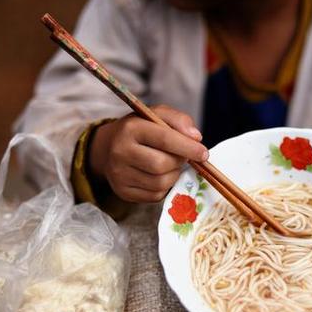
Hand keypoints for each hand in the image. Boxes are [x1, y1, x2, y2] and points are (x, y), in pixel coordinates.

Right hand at [89, 105, 207, 202]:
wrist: (107, 148)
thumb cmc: (139, 129)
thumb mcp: (156, 115)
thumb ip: (178, 120)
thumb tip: (196, 138)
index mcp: (130, 128)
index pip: (164, 138)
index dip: (188, 147)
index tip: (204, 153)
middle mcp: (121, 151)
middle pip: (161, 164)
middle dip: (179, 162)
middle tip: (183, 157)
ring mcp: (119, 174)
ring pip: (160, 183)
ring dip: (173, 175)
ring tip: (171, 165)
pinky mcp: (123, 192)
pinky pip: (154, 196)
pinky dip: (165, 187)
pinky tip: (160, 176)